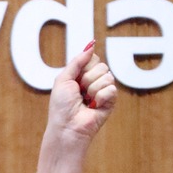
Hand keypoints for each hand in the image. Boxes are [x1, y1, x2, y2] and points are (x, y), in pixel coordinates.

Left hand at [36, 41, 118, 172]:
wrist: (67, 128)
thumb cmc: (61, 106)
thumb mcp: (64, 78)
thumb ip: (77, 61)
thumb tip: (91, 44)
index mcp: (82, 75)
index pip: (93, 59)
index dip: (84, 67)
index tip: (75, 80)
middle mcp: (94, 82)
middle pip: (101, 66)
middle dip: (88, 78)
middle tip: (80, 93)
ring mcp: (103, 92)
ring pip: (107, 76)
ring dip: (93, 89)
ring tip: (86, 101)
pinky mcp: (110, 102)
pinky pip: (112, 88)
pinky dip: (101, 97)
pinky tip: (94, 106)